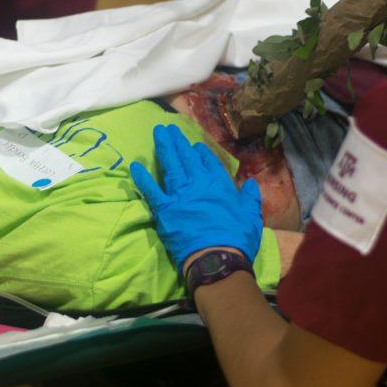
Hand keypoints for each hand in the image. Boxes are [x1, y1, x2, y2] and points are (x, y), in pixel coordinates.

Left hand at [130, 124, 263, 271]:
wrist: (216, 258)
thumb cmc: (237, 237)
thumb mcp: (251, 215)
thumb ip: (250, 197)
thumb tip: (251, 184)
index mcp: (219, 184)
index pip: (208, 162)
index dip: (201, 152)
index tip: (195, 146)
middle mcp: (198, 183)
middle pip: (186, 157)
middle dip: (178, 141)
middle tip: (170, 128)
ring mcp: (179, 194)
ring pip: (170, 165)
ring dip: (164, 147)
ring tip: (158, 132)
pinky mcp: (164, 209)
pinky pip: (150, 189)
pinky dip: (142, 177)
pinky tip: (135, 165)